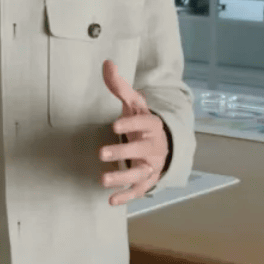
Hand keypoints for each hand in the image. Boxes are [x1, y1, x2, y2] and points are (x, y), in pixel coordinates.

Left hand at [99, 59, 167, 206]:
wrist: (161, 142)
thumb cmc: (141, 121)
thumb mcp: (133, 103)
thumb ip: (119, 86)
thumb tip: (106, 63)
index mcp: (152, 125)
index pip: (145, 123)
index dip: (131, 124)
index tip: (114, 125)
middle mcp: (155, 146)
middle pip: (142, 151)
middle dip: (123, 152)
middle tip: (102, 153)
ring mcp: (152, 165)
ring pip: (141, 174)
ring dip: (123, 178)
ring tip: (103, 179)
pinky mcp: (147, 180)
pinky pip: (139, 190)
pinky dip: (127, 196)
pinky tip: (111, 200)